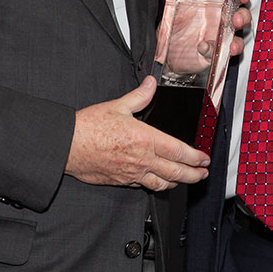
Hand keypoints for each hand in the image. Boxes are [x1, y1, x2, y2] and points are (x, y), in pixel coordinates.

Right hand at [66, 76, 210, 190]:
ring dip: (177, 183)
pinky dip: (156, 186)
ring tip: (184, 180)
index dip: (196, 157)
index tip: (204, 158)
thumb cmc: (89, 127)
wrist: (67, 146)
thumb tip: (151, 84)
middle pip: (177, 173)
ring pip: (162, 184)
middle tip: (203, 174)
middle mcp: (141, 160)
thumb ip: (139, 96)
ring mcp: (131, 173)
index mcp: (145, 140)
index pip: (180, 152)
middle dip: (194, 175)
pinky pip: (144, 187)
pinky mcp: (120, 181)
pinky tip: (157, 182)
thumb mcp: (117, 106)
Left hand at [162, 0, 254, 71]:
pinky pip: (218, 54)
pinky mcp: (214, 53)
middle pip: (242, 17)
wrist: (164, 46)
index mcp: (216, 4)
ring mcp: (219, 38)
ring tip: (232, 45)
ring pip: (238, 39)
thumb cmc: (174, 22)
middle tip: (237, 20)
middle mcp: (221, 20)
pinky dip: (213, 52)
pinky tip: (204, 48)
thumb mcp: (176, 1)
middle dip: (243, 17)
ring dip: (238, 41)